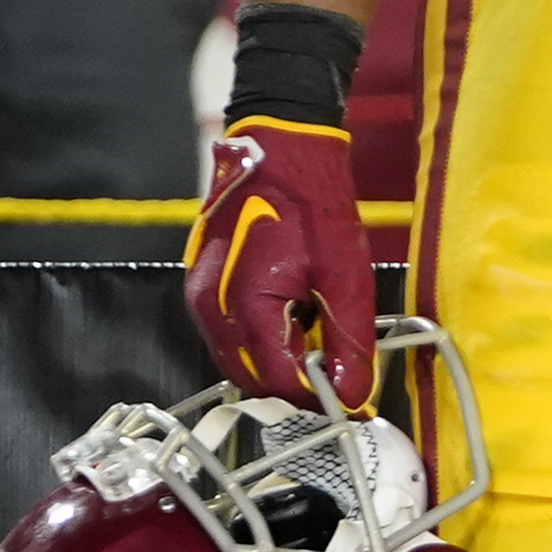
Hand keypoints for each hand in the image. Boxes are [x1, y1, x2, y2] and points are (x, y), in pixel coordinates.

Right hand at [187, 113, 376, 407]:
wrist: (280, 150)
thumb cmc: (313, 203)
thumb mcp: (347, 276)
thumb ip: (349, 342)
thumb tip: (352, 395)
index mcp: (243, 305)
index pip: (277, 382)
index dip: (316, 398)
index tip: (351, 401)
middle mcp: (210, 308)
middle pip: (252, 378)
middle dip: (296, 385)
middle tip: (340, 376)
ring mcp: (200, 296)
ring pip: (239, 360)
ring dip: (279, 363)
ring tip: (319, 337)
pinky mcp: (203, 286)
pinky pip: (230, 334)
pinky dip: (263, 340)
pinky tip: (294, 317)